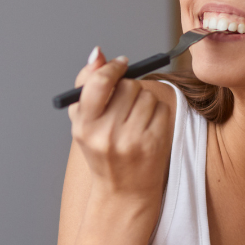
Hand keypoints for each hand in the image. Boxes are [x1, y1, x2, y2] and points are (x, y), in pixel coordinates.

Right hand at [68, 46, 172, 201]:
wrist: (124, 191)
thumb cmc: (102, 151)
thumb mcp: (83, 122)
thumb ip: (86, 84)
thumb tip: (98, 53)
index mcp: (84, 126)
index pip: (99, 83)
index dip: (112, 68)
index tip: (120, 64)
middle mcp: (107, 134)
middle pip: (128, 86)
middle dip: (129, 88)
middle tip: (125, 102)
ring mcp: (132, 140)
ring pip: (147, 96)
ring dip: (144, 101)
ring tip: (135, 120)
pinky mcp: (154, 144)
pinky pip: (161, 109)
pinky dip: (157, 113)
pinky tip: (147, 128)